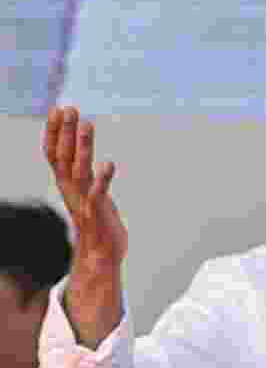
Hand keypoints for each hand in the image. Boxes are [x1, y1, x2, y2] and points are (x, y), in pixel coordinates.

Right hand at [44, 106, 127, 270]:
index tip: (58, 109)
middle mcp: (71, 191)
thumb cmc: (97, 224)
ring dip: (83, 147)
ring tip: (87, 124)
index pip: (55, 154)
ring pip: (79, 170)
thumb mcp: (88, 194)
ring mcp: (83, 202)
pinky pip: (97, 195)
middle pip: (63, 157)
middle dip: (65, 132)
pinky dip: (102, 179)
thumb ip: (85, 176)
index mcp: (68, 185)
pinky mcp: (98, 215)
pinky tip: (109, 163)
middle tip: (68, 108)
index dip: (55, 132)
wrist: (99, 259)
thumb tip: (85, 156)